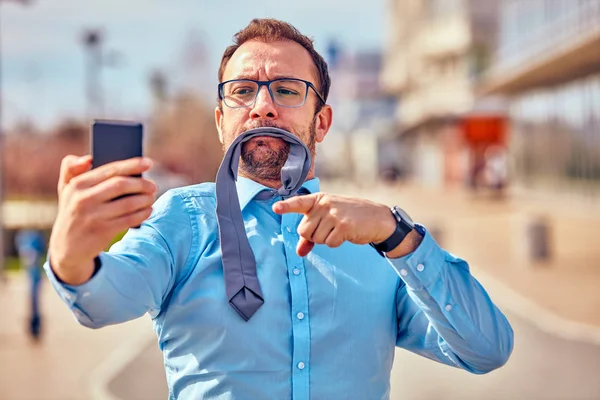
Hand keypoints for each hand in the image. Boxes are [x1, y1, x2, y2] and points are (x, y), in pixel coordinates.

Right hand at [48, 155, 156, 283]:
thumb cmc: (73, 211)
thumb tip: (88, 158)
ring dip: (145, 199)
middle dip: (142, 184)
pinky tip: (148, 210)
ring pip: (129, 203)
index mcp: (77, 185)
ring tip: (152, 197)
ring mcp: (93, 216)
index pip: (110, 170)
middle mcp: (84, 199)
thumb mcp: (65, 189)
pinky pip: (130, 219)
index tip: (148, 162)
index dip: (132, 165)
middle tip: (153, 185)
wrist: (67, 247)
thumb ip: (71, 168)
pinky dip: (142, 213)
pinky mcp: (103, 231)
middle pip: (121, 185)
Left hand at [273, 193, 396, 256]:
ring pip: (316, 239)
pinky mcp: (343, 225)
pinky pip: (329, 243)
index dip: (286, 206)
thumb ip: (311, 235)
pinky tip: (346, 233)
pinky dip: (336, 243)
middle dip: (314, 236)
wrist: (377, 218)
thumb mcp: (329, 220)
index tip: (275, 208)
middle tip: (330, 229)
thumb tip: (299, 252)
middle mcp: (325, 204)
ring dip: (327, 240)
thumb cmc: (350, 218)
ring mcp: (334, 214)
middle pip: (304, 230)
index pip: (299, 202)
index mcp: (319, 199)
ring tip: (340, 229)